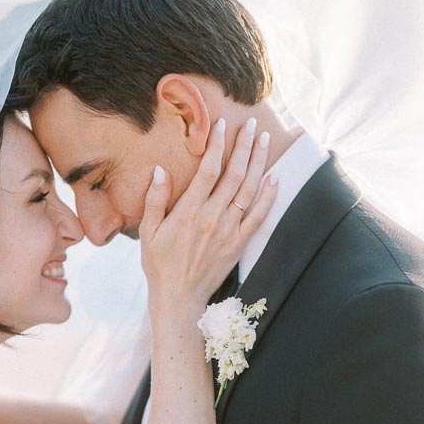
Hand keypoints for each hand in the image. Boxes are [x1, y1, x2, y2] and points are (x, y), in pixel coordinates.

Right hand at [139, 117, 276, 311]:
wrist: (179, 298)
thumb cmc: (160, 265)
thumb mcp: (148, 232)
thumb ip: (155, 200)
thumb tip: (161, 170)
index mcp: (189, 212)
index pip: (208, 169)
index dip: (217, 144)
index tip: (221, 124)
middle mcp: (213, 218)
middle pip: (234, 174)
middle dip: (245, 146)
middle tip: (252, 125)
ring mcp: (229, 231)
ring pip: (249, 190)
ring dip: (259, 163)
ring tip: (265, 141)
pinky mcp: (238, 244)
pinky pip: (258, 217)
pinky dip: (269, 198)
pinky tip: (274, 179)